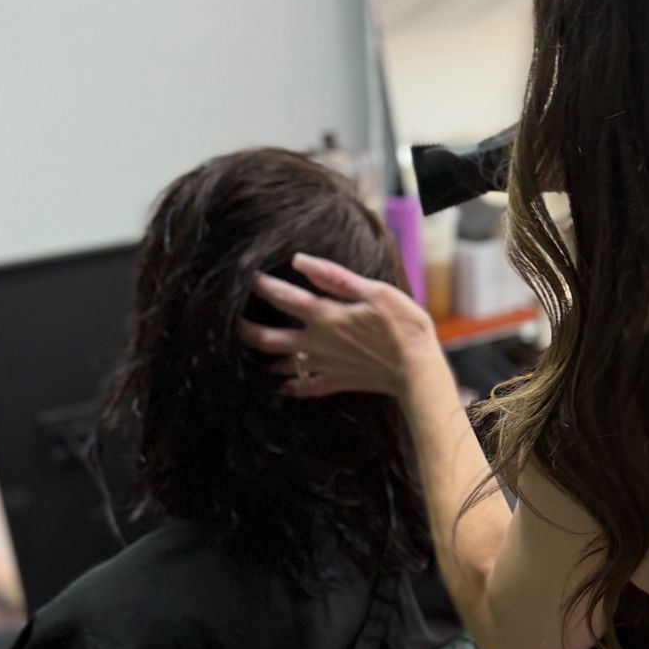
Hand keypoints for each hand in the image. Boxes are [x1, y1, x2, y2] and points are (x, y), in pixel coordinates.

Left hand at [241, 252, 438, 400]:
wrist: (417, 369)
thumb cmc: (402, 326)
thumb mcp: (374, 291)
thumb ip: (335, 277)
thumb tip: (300, 261)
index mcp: (325, 316)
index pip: (284, 297)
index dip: (263, 285)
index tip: (248, 276)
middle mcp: (317, 342)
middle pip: (269, 339)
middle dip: (247, 330)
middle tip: (231, 323)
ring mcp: (324, 365)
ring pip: (283, 364)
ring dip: (265, 358)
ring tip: (252, 352)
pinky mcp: (336, 381)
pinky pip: (306, 387)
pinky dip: (293, 387)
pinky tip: (283, 387)